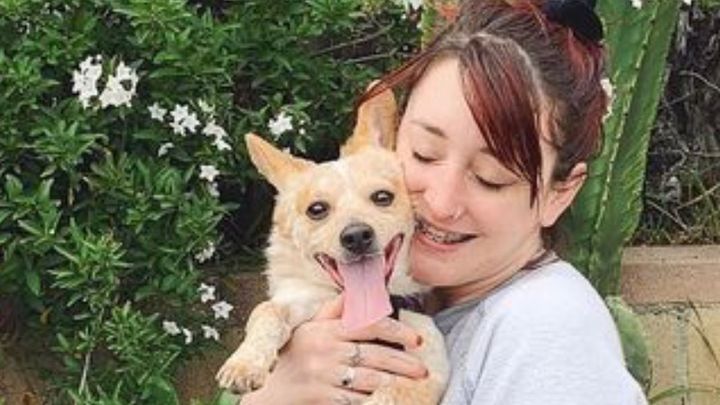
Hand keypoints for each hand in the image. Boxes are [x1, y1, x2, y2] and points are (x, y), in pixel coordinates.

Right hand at [242, 295, 427, 404]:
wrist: (269, 391)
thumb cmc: (293, 357)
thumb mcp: (309, 328)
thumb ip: (334, 311)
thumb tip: (356, 290)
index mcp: (325, 329)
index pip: (368, 325)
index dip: (396, 330)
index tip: (416, 340)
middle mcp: (325, 350)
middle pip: (374, 354)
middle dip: (403, 363)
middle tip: (422, 369)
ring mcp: (323, 375)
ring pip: (369, 379)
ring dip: (394, 382)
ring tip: (412, 384)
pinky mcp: (321, 397)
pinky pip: (356, 399)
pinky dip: (374, 400)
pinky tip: (389, 399)